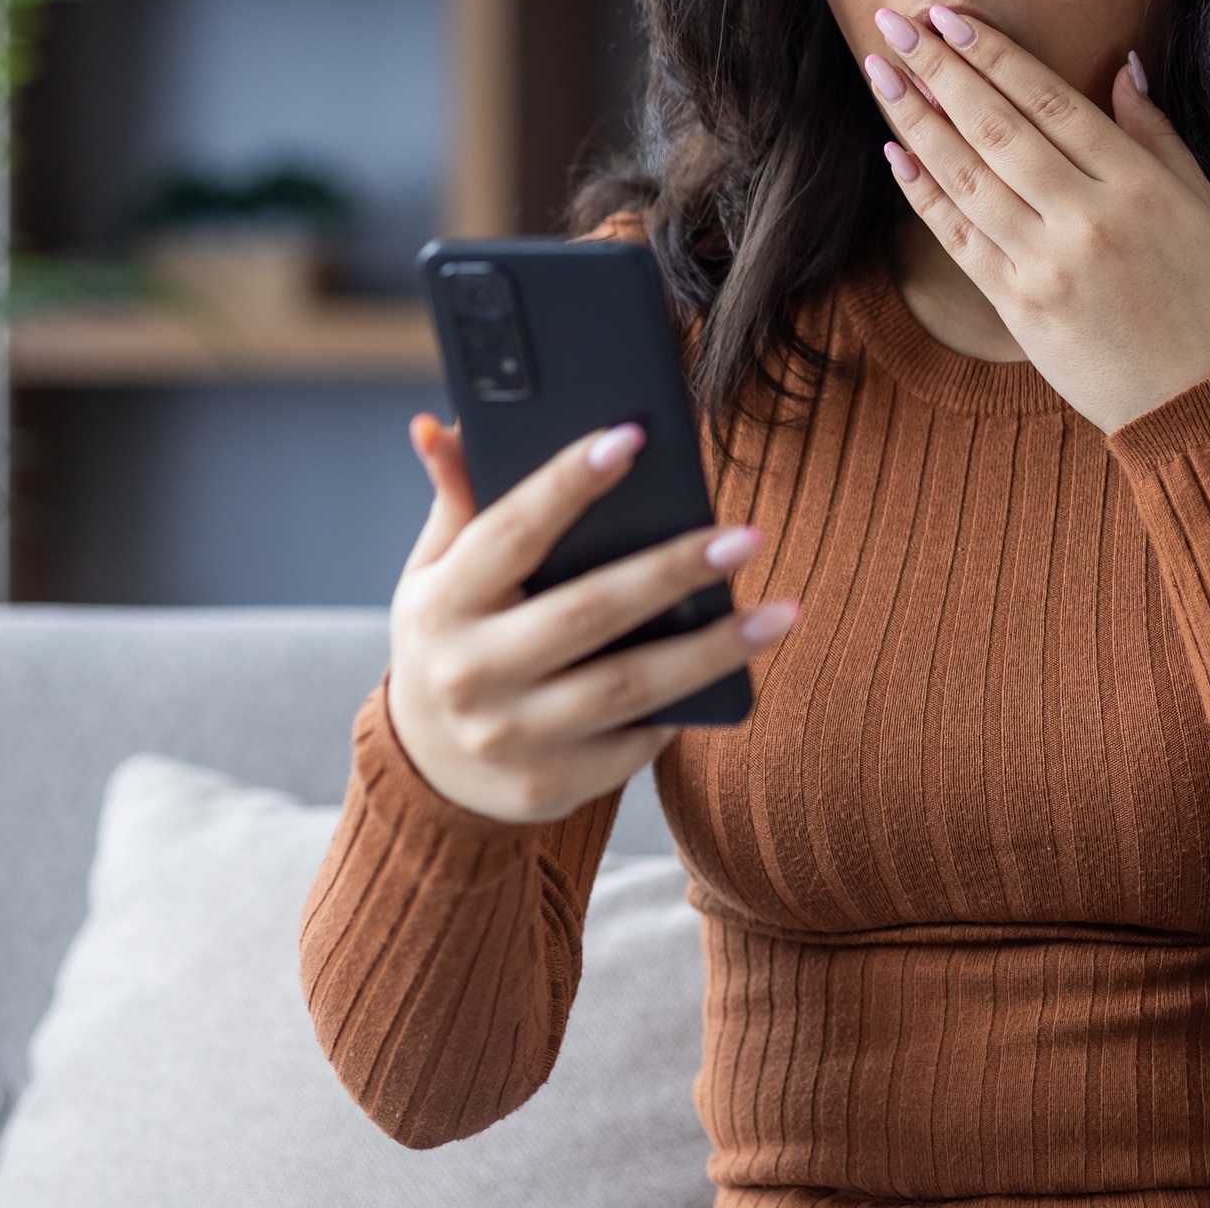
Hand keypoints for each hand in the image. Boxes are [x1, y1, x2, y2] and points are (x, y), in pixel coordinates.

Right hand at [384, 415, 798, 824]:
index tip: (631, 438)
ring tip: (782, 612)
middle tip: (746, 536)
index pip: (510, 532)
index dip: (568, 482)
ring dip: (715, 649)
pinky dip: (686, 705)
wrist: (427, 771)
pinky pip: (635, 742)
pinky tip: (733, 669)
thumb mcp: (431, 573)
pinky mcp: (550, 785)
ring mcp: (511, 736)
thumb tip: (444, 423)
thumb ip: (454, 501)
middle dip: (673, 570)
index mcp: (440, 604)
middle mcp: (469, 673)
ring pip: (631, 687)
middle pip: (589, 612)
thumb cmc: (447, 641)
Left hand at [865, 4, 1209, 433]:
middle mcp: (1085, 218)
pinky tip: (897, 152)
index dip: (995, 54)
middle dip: (940, 70)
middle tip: (896, 25)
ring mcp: (1045, 264)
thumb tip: (1123, 66)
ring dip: (917, 120)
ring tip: (882, 74)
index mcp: (1136, 185)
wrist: (1195, 402)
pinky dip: (923, 193)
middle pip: (997, 128)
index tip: (951, 17)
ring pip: (967, 177)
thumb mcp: (1204, 207)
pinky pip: (958, 237)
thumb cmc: (1209, 297)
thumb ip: (1156, 135)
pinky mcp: (1017, 305)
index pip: (1050, 101)